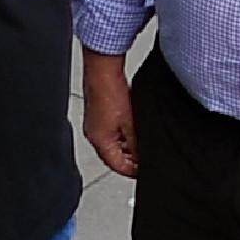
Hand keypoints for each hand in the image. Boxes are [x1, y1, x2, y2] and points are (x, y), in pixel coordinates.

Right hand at [84, 55, 141, 176]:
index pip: (117, 166)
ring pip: (113, 144)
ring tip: (140, 141)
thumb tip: (142, 156)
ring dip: (126, 146)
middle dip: (130, 159)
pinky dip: (122, 134)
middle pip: (114, 157)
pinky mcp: (97, 114)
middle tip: (145, 158)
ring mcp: (94, 124)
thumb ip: (136, 143)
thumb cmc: (110, 91)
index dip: (133, 171)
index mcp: (100, 140)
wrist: (102, 67)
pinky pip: (110, 131)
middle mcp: (94, 134)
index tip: (145, 170)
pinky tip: (132, 126)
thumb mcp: (130, 123)